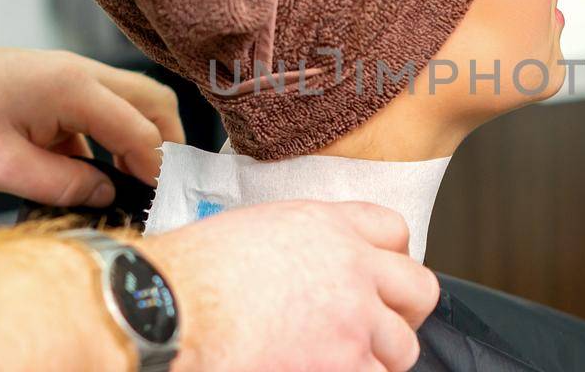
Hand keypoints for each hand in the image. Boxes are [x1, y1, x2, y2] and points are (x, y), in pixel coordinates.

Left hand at [0, 43, 183, 205]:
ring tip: (132, 183)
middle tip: (161, 188)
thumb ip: (64, 185)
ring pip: (130, 103)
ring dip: (137, 140)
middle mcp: (79, 74)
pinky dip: (107, 139)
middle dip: (165, 145)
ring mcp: (67, 76)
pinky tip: (90, 174)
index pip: (141, 130)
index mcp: (73, 88)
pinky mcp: (52, 86)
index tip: (163, 202)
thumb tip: (104, 194)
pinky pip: (98, 111)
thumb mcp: (3, 168)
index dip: (157, 170)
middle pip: (152, 102)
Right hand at [141, 201, 439, 371]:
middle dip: (403, 313)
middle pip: (418, 290)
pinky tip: (322, 371)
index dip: (390, 260)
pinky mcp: (345, 365)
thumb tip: (307, 267)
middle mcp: (352, 269)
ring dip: (377, 358)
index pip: (394, 231)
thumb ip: (299, 244)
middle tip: (380, 330)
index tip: (380, 280)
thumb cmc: (187, 276)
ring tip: (340, 361)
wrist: (166, 310)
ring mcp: (353, 321)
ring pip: (402, 348)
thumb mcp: (251, 231)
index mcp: (327, 227)